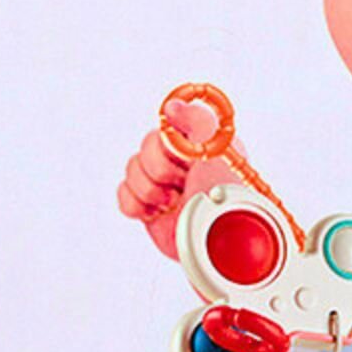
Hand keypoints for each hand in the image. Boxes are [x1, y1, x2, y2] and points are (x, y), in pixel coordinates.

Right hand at [116, 100, 240, 260]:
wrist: (219, 245)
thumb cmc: (227, 197)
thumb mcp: (218, 150)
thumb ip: (197, 121)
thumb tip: (171, 106)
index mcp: (198, 142)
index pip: (169, 123)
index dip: (171, 141)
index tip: (184, 155)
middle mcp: (180, 160)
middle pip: (146, 146)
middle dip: (160, 169)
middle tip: (181, 185)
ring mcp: (163, 184)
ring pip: (132, 169)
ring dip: (150, 189)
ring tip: (173, 203)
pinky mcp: (149, 207)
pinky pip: (123, 195)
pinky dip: (136, 205)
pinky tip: (155, 213)